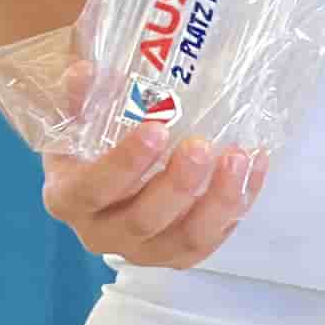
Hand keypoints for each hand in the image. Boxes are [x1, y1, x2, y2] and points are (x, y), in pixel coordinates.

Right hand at [39, 116, 268, 270]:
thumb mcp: (74, 120)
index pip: (93, 190)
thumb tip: (86, 71)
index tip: (155, 129)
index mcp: (69, 198)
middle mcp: (102, 233)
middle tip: (202, 146)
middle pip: (143, 221)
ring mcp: (144, 249)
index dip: (124, 163)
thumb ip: (79, 97)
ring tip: (238, 158)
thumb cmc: (87, 147)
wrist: (98, 183)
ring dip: (217, 200)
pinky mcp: (179, 253)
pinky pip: (214, 237)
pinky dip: (239, 203)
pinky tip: (255, 166)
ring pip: (186, 240)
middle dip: (178, 184)